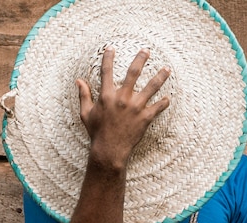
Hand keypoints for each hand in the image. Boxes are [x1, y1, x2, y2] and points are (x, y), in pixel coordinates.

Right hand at [76, 47, 170, 166]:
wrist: (109, 151)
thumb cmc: (97, 133)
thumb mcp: (86, 114)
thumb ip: (84, 95)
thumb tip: (78, 81)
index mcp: (106, 96)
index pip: (106, 71)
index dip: (108, 57)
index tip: (111, 47)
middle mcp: (122, 98)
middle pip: (133, 73)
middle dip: (140, 59)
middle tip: (146, 50)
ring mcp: (135, 108)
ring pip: (151, 87)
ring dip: (160, 77)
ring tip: (167, 69)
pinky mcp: (144, 118)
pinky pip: (158, 107)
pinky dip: (164, 103)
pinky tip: (168, 98)